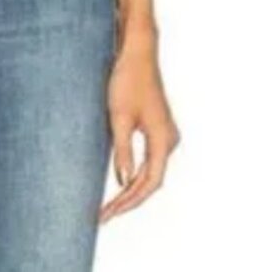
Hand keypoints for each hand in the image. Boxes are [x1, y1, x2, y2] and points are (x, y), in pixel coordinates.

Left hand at [100, 27, 179, 222]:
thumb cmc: (127, 81)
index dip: (130, 202)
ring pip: (149, 175)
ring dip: (130, 193)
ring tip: (108, 209)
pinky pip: (147, 163)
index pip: (150, 182)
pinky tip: (118, 190)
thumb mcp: (119, 119)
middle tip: (102, 217)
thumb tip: (124, 182)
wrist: (137, 54)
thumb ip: (123, 152)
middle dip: (127, 202)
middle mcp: (168, 140)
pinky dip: (133, 178)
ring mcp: (164, 136)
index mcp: (163, 138)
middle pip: (150, 182)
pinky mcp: (156, 131)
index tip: (110, 214)